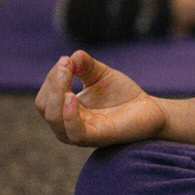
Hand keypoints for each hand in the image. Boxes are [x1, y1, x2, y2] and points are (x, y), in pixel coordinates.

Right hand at [35, 51, 166, 146]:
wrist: (150, 109)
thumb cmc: (122, 94)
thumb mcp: (100, 74)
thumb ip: (84, 65)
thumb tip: (70, 56)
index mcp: (65, 111)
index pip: (46, 96)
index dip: (52, 78)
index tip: (66, 60)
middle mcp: (68, 125)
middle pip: (45, 107)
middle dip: (52, 84)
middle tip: (66, 65)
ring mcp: (81, 134)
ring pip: (55, 119)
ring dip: (56, 95)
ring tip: (67, 74)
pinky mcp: (98, 138)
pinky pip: (75, 132)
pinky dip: (70, 115)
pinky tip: (72, 97)